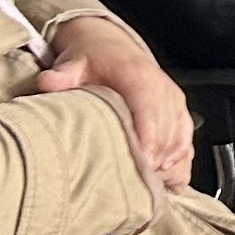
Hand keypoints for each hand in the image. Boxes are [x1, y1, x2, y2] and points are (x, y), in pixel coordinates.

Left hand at [35, 13, 192, 193]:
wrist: (110, 48)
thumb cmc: (94, 60)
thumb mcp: (72, 63)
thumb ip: (62, 75)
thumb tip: (48, 82)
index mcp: (138, 75)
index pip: (150, 109)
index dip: (148, 139)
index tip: (142, 163)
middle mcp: (162, 88)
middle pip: (166, 131)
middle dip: (155, 161)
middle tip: (137, 186)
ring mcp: (173, 101)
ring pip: (179, 139)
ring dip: (166, 165)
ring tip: (146, 186)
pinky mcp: (179, 112)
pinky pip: (186, 141)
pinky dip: (178, 162)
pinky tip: (165, 178)